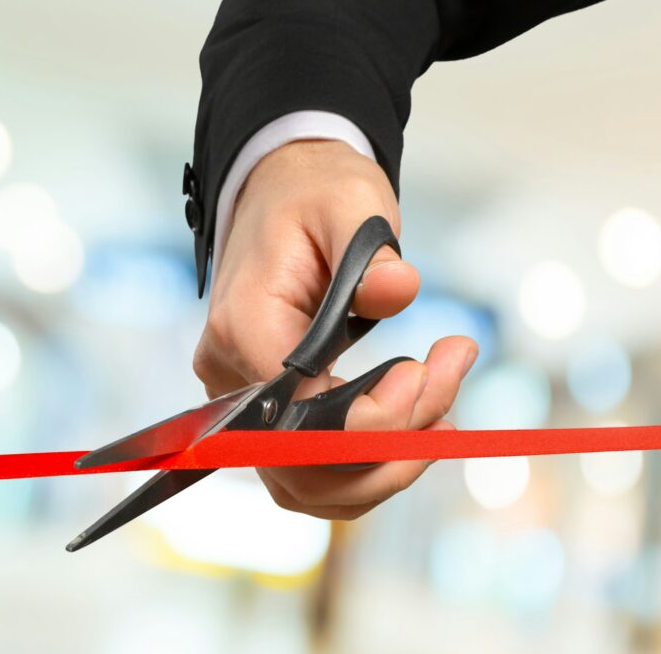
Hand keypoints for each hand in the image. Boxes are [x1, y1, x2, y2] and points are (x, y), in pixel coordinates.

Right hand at [193, 140, 477, 519]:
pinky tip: (416, 424)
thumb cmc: (310, 198)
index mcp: (242, 324)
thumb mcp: (349, 203)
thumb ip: (372, 250)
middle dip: (393, 446)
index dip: (374, 416)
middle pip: (303, 465)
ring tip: (442, 408)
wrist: (280, 194)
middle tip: (448, 378)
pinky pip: (309, 467)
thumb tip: (398, 289)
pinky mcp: (265, 409)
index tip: (426, 369)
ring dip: (386, 464)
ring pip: (307, 483)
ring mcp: (242, 399)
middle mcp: (229, 374)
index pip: (301, 414)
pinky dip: (367, 464)